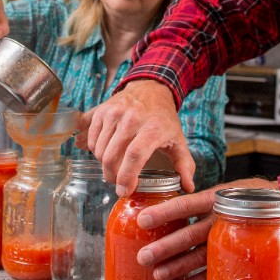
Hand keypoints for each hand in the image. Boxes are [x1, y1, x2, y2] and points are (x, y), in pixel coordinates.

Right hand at [81, 80, 194, 194]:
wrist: (151, 88)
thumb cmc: (164, 119)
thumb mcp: (178, 140)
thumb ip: (184, 164)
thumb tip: (188, 187)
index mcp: (153, 128)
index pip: (134, 155)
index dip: (126, 176)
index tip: (124, 191)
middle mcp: (132, 118)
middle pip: (112, 156)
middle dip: (112, 176)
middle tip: (118, 183)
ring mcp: (114, 113)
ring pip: (99, 150)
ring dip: (104, 165)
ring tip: (114, 167)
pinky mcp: (102, 111)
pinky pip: (91, 139)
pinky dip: (96, 152)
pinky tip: (107, 153)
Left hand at [134, 177, 279, 279]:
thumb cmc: (243, 196)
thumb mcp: (222, 192)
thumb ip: (198, 202)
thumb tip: (161, 211)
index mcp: (214, 199)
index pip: (185, 205)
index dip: (163, 212)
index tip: (141, 220)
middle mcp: (220, 219)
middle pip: (189, 234)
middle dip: (165, 247)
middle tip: (143, 257)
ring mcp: (231, 238)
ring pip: (201, 254)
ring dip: (180, 266)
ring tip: (159, 275)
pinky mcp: (241, 254)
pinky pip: (219, 269)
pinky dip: (202, 279)